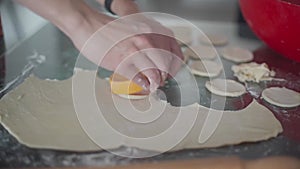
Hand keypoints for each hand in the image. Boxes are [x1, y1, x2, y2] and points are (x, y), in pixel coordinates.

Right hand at [69, 12, 183, 91]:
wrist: (89, 26)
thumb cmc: (111, 28)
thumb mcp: (136, 28)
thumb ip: (149, 41)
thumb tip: (157, 58)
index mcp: (152, 30)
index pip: (173, 52)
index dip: (174, 66)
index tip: (171, 72)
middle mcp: (146, 39)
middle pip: (166, 65)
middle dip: (165, 76)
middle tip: (160, 81)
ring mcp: (134, 51)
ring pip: (154, 73)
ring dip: (155, 83)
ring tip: (153, 86)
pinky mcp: (122, 62)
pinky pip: (138, 78)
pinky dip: (143, 84)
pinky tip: (143, 84)